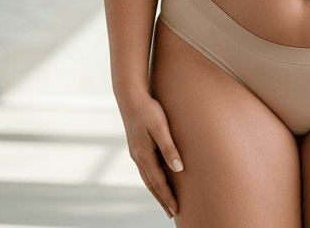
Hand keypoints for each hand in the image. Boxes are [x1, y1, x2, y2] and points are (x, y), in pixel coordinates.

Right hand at [117, 92, 182, 217]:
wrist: (130, 97)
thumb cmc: (148, 110)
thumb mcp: (161, 127)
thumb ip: (169, 148)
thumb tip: (178, 169)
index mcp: (144, 155)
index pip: (159, 183)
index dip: (168, 197)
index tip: (177, 209)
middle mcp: (138, 157)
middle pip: (151, 185)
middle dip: (162, 199)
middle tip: (172, 213)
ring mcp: (136, 153)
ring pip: (147, 178)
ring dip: (156, 191)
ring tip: (165, 201)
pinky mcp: (137, 147)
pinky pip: (145, 169)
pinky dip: (152, 180)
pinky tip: (157, 180)